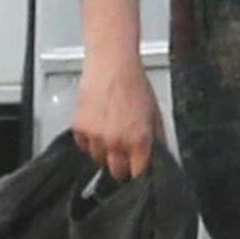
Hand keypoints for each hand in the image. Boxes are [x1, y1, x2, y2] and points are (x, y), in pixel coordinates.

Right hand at [72, 56, 163, 180]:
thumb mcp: (155, 111)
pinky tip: (98, 122)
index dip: (138, 174)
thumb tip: (159, 157)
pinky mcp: (80, 129)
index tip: (138, 172)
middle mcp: (117, 142)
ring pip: (98, 159)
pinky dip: (89, 139)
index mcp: (139, 140)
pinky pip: (84, 146)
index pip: (138, 174)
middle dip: (121, 165)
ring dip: (104, 151)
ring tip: (110, 129)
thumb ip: (157, 138)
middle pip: (116, 172)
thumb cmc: (134, 83)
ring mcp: (96, 137)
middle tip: (124, 149)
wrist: (112, 64)